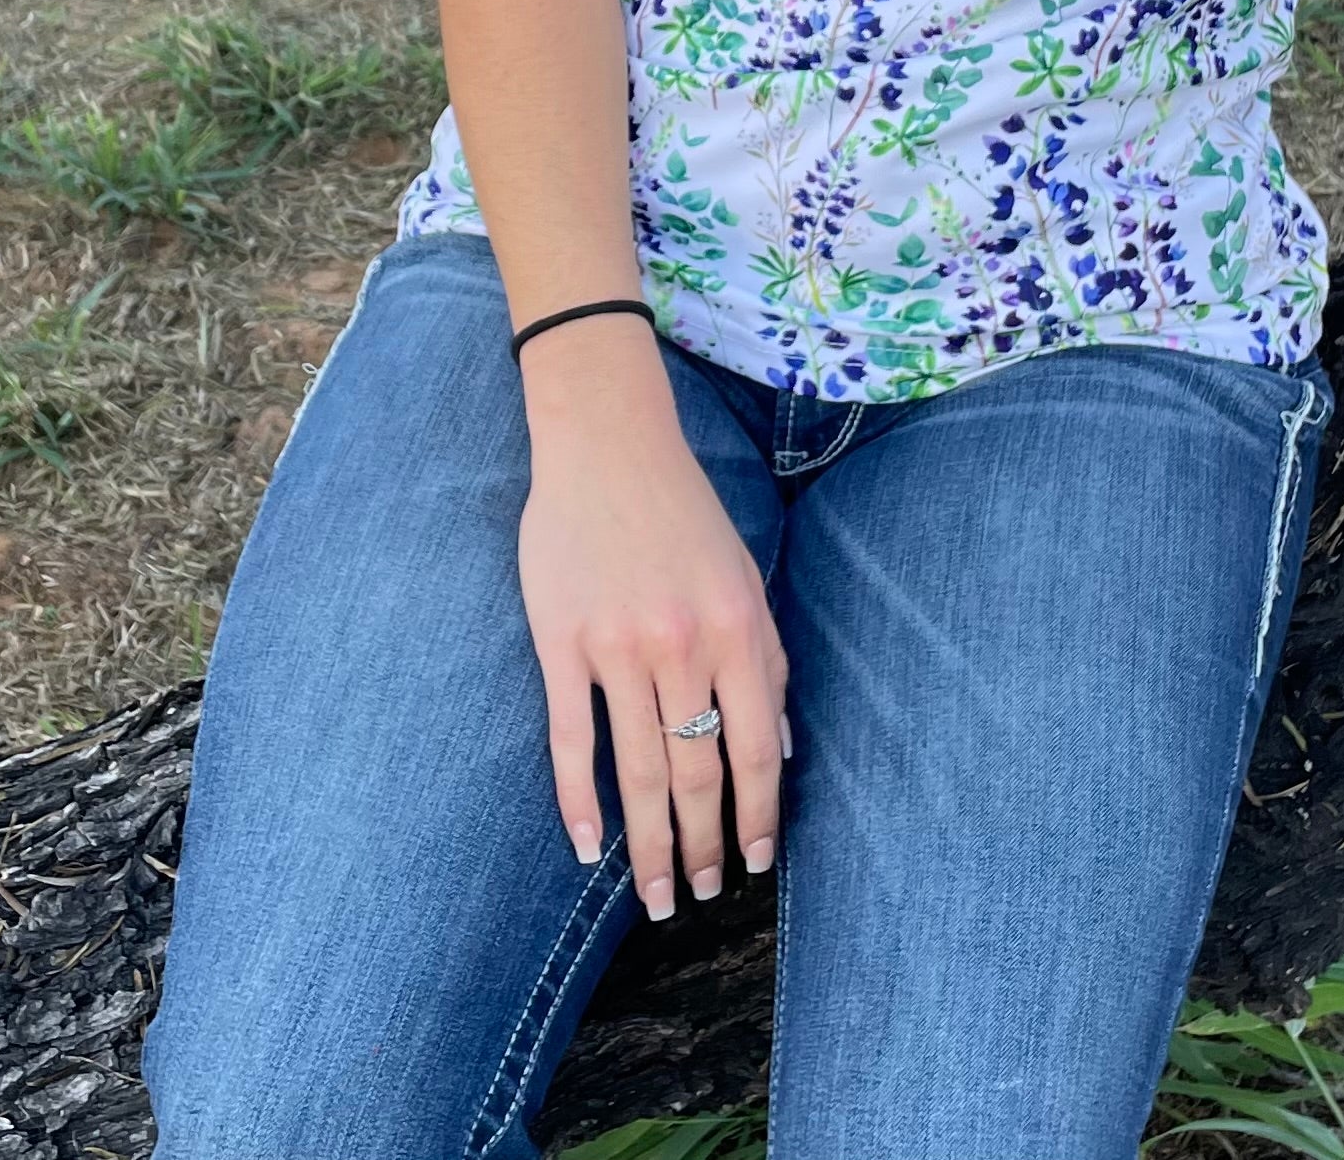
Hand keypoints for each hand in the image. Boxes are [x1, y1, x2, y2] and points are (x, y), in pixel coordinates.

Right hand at [516, 323, 787, 918]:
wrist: (607, 445)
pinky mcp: (561, 642)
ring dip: (648, 843)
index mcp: (737, 629)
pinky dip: (579, 798)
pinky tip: (588, 843)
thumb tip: (781, 749)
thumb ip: (767, 660)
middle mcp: (683, 645)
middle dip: (701, 846)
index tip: (754, 864)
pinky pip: (571, 737)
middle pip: (697, 772)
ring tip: (652, 895)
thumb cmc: (683, 511)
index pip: (757, 749)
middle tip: (698, 897)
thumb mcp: (745, 576)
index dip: (758, 816)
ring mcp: (618, 646)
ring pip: (640, 769)